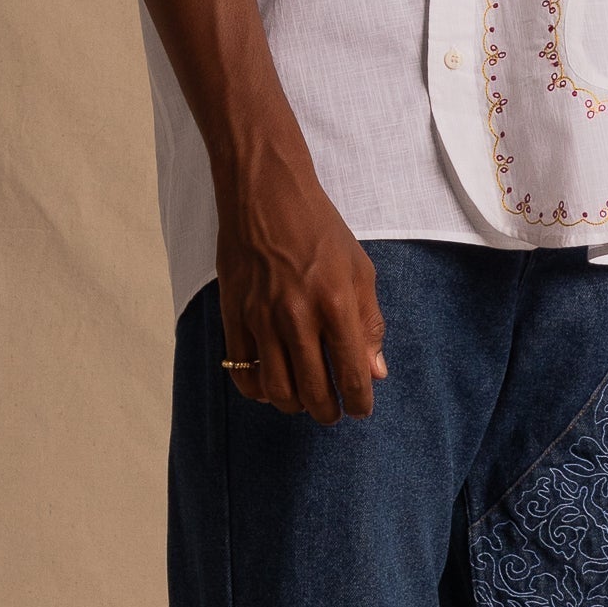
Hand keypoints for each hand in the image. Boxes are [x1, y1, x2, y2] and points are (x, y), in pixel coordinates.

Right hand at [216, 152, 385, 422]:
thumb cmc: (319, 229)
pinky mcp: (233, 314)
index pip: (351, 373)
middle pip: (312, 391)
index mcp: (336, 303)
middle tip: (332, 412)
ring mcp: (260, 318)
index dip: (359, 401)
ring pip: (275, 389)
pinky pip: (241, 370)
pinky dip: (257, 390)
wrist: (265, 194)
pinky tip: (270, 386)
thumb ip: (370, 323)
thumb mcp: (360, 269)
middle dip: (327, 412)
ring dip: (293, 405)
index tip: (360, 408)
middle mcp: (297, 316)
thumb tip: (374, 372)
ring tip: (303, 400)